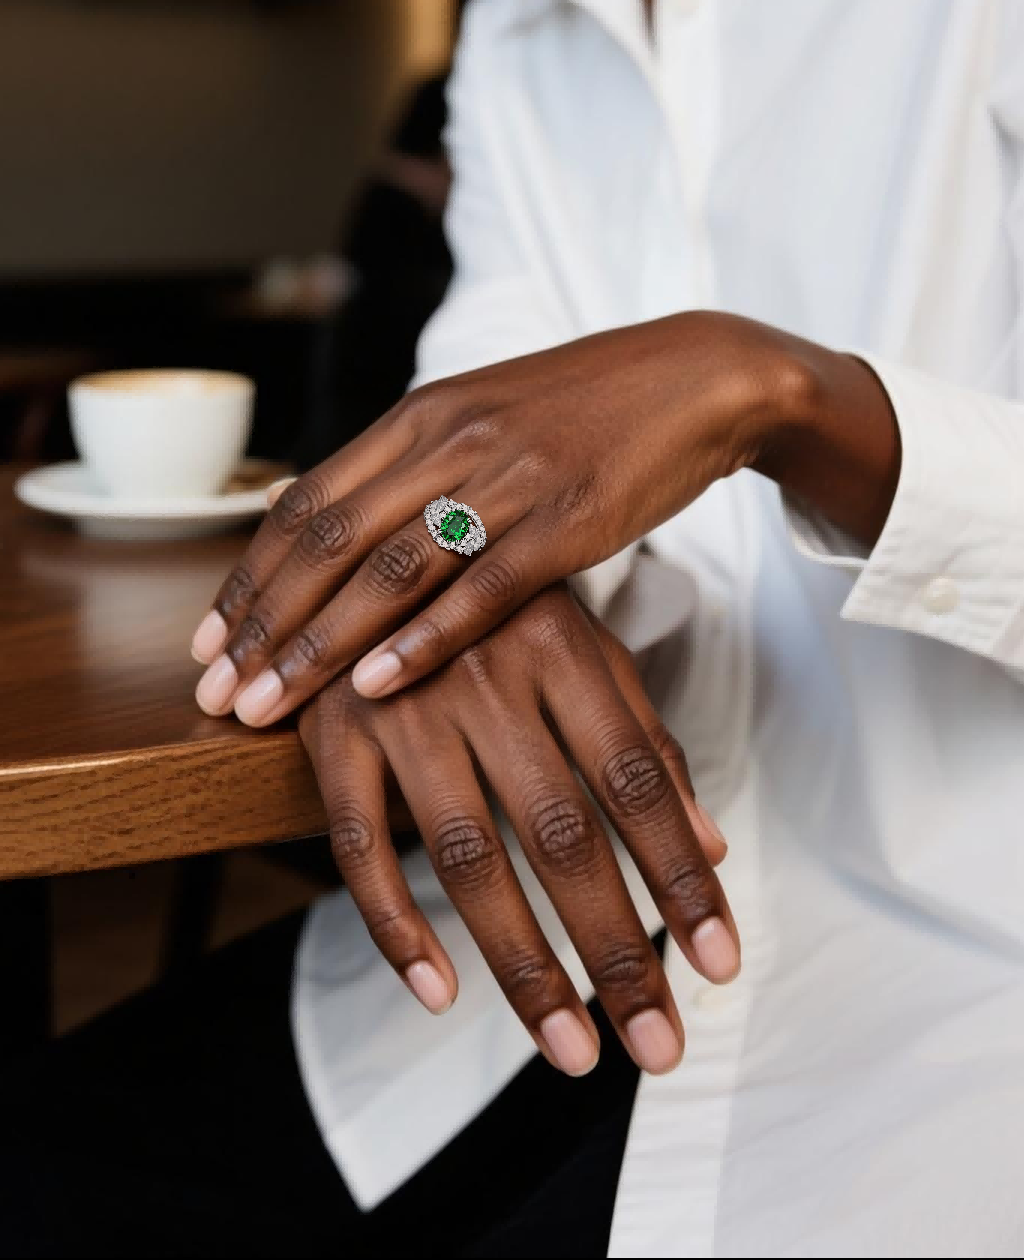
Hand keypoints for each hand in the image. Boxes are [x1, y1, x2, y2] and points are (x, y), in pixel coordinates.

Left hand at [192, 310, 897, 722]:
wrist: (694, 379)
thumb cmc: (581, 410)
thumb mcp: (479, 416)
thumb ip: (405, 464)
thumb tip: (319, 507)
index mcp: (419, 415)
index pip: (306, 501)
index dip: (251, 576)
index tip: (211, 641)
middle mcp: (448, 441)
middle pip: (327, 541)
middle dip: (263, 624)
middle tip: (216, 692)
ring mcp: (507, 481)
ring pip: (388, 570)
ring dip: (317, 646)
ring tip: (266, 706)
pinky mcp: (566, 522)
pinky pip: (479, 590)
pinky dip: (422, 642)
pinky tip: (375, 688)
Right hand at [298, 584, 738, 1077]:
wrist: (371, 542)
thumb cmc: (497, 609)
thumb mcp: (584, 649)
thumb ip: (645, 741)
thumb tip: (711, 848)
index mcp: (559, 646)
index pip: (638, 780)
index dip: (679, 876)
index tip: (718, 965)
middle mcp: (483, 673)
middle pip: (561, 833)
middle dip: (615, 948)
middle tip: (655, 1044)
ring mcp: (400, 705)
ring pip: (465, 854)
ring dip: (522, 964)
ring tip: (570, 1047)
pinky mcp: (331, 734)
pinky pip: (358, 845)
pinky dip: (394, 924)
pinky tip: (440, 994)